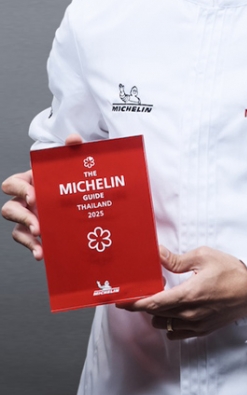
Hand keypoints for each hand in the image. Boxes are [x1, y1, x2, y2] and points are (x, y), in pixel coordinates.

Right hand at [3, 133, 81, 260]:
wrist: (87, 195)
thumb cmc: (73, 178)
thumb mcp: (74, 163)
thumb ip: (73, 150)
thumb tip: (74, 140)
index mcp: (31, 181)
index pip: (13, 183)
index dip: (19, 189)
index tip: (33, 196)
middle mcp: (26, 201)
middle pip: (10, 208)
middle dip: (22, 216)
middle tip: (38, 224)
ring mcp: (30, 218)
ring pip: (16, 228)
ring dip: (27, 235)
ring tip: (41, 239)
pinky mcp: (37, 233)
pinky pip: (28, 242)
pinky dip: (34, 248)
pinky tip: (43, 253)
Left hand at [120, 245, 246, 339]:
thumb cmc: (232, 271)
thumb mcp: (204, 257)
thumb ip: (176, 259)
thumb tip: (156, 253)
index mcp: (187, 294)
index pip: (152, 303)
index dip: (133, 303)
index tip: (120, 301)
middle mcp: (189, 313)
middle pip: (155, 313)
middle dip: (147, 303)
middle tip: (146, 291)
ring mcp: (195, 323)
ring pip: (163, 324)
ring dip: (158, 314)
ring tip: (165, 300)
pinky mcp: (202, 329)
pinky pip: (176, 333)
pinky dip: (170, 324)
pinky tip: (175, 313)